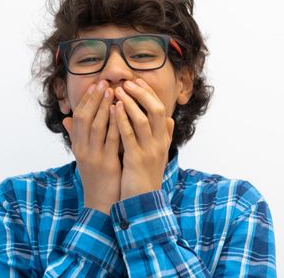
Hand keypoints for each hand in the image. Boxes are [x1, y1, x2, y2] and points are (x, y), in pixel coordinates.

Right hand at [62, 80, 121, 214]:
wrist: (101, 204)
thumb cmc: (96, 177)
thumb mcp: (84, 156)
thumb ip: (78, 137)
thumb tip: (67, 119)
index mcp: (78, 146)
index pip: (79, 117)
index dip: (86, 100)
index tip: (95, 85)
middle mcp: (83, 149)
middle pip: (86, 118)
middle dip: (95, 99)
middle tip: (103, 82)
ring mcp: (94, 156)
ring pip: (97, 126)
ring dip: (104, 107)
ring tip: (113, 91)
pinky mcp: (107, 164)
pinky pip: (111, 140)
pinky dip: (115, 124)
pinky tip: (121, 112)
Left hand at [114, 78, 174, 199]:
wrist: (144, 202)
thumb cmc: (147, 176)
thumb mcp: (159, 155)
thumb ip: (164, 136)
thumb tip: (169, 120)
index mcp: (163, 140)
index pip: (160, 109)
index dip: (149, 93)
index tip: (137, 81)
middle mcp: (159, 143)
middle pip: (156, 110)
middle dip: (142, 94)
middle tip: (127, 82)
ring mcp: (149, 151)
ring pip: (143, 120)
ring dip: (131, 103)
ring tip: (117, 91)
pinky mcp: (136, 160)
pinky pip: (129, 136)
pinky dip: (122, 120)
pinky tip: (113, 110)